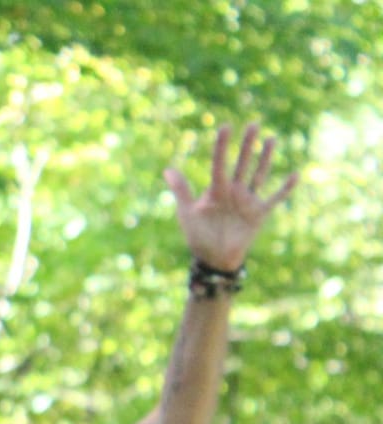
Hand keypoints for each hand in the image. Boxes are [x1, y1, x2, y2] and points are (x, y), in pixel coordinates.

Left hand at [164, 122, 297, 272]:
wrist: (213, 259)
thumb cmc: (198, 236)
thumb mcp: (187, 213)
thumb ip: (181, 191)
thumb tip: (168, 169)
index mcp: (216, 190)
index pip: (219, 164)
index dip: (222, 147)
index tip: (226, 127)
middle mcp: (234, 191)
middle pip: (242, 163)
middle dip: (247, 145)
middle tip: (253, 123)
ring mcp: (248, 201)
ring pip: (258, 174)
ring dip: (265, 158)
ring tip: (270, 138)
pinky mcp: (260, 213)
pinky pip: (276, 198)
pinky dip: (285, 188)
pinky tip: (295, 174)